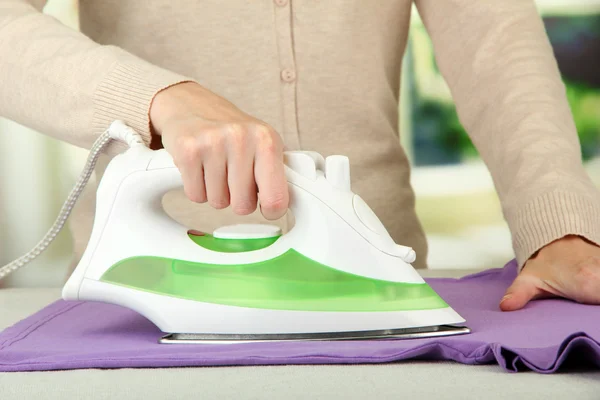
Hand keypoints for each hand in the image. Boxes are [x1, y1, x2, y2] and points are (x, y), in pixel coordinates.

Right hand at [149, 82, 287, 219]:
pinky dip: (197, 188)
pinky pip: (196, 195)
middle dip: (238, 199)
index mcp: (267, 139)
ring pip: (218, 202)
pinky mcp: (187, 151)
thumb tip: (295, 201)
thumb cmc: (231, 131)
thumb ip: (278, 171)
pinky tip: (200, 168)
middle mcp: (241, 138)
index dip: (272, 210)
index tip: (266, 206)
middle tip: (234, 178)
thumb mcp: (263, 142)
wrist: (190, 104)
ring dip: (216, 193)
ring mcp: (212, 143)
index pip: (276, 197)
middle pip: (243, 206)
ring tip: (216, 169)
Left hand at [500, 235, 599, 310]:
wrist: (559, 238)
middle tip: (587, 315)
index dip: (596, 317)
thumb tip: (505, 307)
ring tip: (589, 308)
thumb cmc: (545, 263)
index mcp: (586, 281)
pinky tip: (593, 301)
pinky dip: (599, 296)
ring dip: (597, 302)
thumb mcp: (528, 279)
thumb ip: (518, 294)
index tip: (591, 323)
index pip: (599, 301)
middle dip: (595, 311)